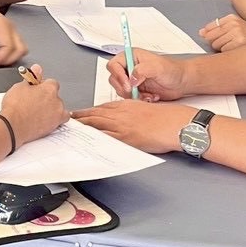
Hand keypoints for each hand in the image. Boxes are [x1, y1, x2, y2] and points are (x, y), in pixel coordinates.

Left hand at [0, 0, 26, 66]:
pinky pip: (16, 47)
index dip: (0, 59)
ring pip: (20, 49)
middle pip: (20, 49)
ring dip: (11, 58)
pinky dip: (9, 54)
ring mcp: (11, 30)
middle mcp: (10, 27)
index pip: (9, 47)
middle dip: (8, 60)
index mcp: (2, 25)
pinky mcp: (9, 33)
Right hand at [0, 68, 67, 143]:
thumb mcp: (20, 87)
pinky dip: (54, 120)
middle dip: (47, 98)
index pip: (51, 83)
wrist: (12, 126)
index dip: (43, 86)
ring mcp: (57, 114)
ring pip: (59, 109)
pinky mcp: (55, 126)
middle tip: (34, 102)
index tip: (36, 89)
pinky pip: (60, 121)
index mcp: (49, 89)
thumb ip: (32, 77)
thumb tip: (37, 68)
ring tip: (37, 113)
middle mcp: (56, 101)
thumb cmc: (15, 107)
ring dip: (52, 109)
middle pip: (55, 96)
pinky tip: (44, 121)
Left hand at [74, 100, 193, 154]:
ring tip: (72, 130)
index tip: (79, 114)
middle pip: (95, 115)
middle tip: (69, 120)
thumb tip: (121, 118)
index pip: (101, 107)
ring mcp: (122, 126)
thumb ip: (130, 111)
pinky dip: (95, 138)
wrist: (175, 123)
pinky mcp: (126, 138)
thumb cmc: (165, 117)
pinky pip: (106, 138)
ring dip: (83, 126)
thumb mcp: (144, 107)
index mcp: (126, 105)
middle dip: (81, 118)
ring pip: (97, 124)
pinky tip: (87, 141)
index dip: (88, 111)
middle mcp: (121, 113)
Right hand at [105, 49, 187, 101]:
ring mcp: (132, 80)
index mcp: (131, 57)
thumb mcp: (157, 67)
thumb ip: (143, 70)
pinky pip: (129, 98)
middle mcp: (129, 68)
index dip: (118, 75)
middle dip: (125, 88)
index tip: (128, 84)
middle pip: (114, 79)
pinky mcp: (136, 90)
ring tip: (148, 94)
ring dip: (134, 96)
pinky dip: (139, 100)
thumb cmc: (172, 70)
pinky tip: (150, 97)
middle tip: (136, 92)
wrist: (181, 82)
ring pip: (121, 91)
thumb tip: (131, 78)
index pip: (113, 64)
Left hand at [199, 14, 245, 51]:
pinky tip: (236, 51)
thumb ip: (217, 29)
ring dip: (222, 49)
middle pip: (210, 37)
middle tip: (229, 44)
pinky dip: (228, 54)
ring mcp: (237, 33)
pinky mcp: (239, 43)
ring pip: (216, 45)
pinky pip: (223, 51)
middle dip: (216, 43)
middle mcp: (234, 24)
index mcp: (232, 18)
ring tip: (234, 47)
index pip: (210, 27)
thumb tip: (201, 33)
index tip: (213, 39)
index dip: (210, 36)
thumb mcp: (235, 28)